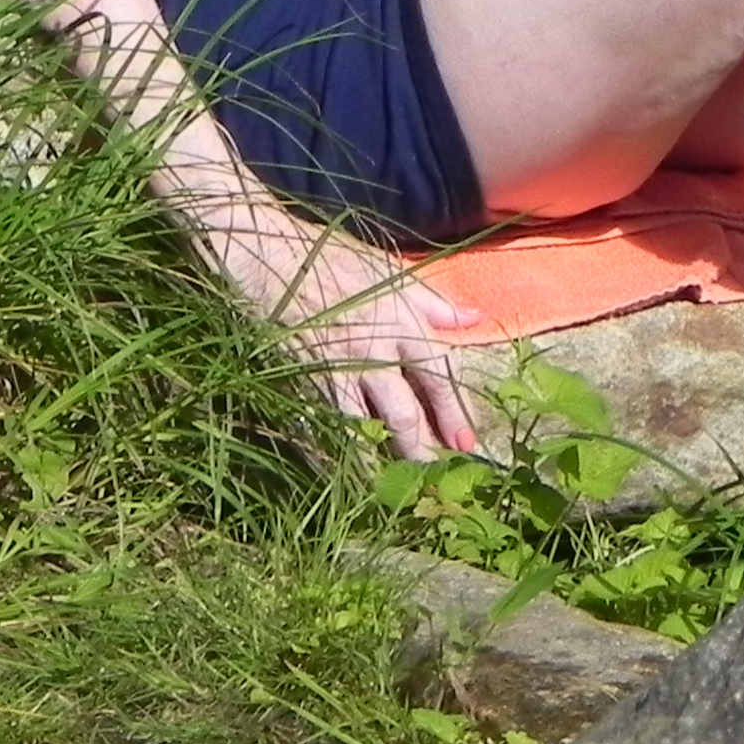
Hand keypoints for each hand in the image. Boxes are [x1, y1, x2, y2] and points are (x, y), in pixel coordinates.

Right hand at [245, 225, 483, 459]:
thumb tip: (473, 318)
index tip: (467, 444)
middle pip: (408, 411)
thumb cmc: (330, 258)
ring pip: (371, 426)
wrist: (271, 257)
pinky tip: (351, 472)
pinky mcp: (308, 379)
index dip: (455, 411)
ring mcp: (339, 368)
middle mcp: (376, 349)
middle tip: (439, 478)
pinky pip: (331, 424)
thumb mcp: (388, 270)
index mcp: (401, 320)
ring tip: (401, 487)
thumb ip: (432, 301)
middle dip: (426, 449)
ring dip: (388, 459)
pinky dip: (342, 451)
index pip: (439, 373)